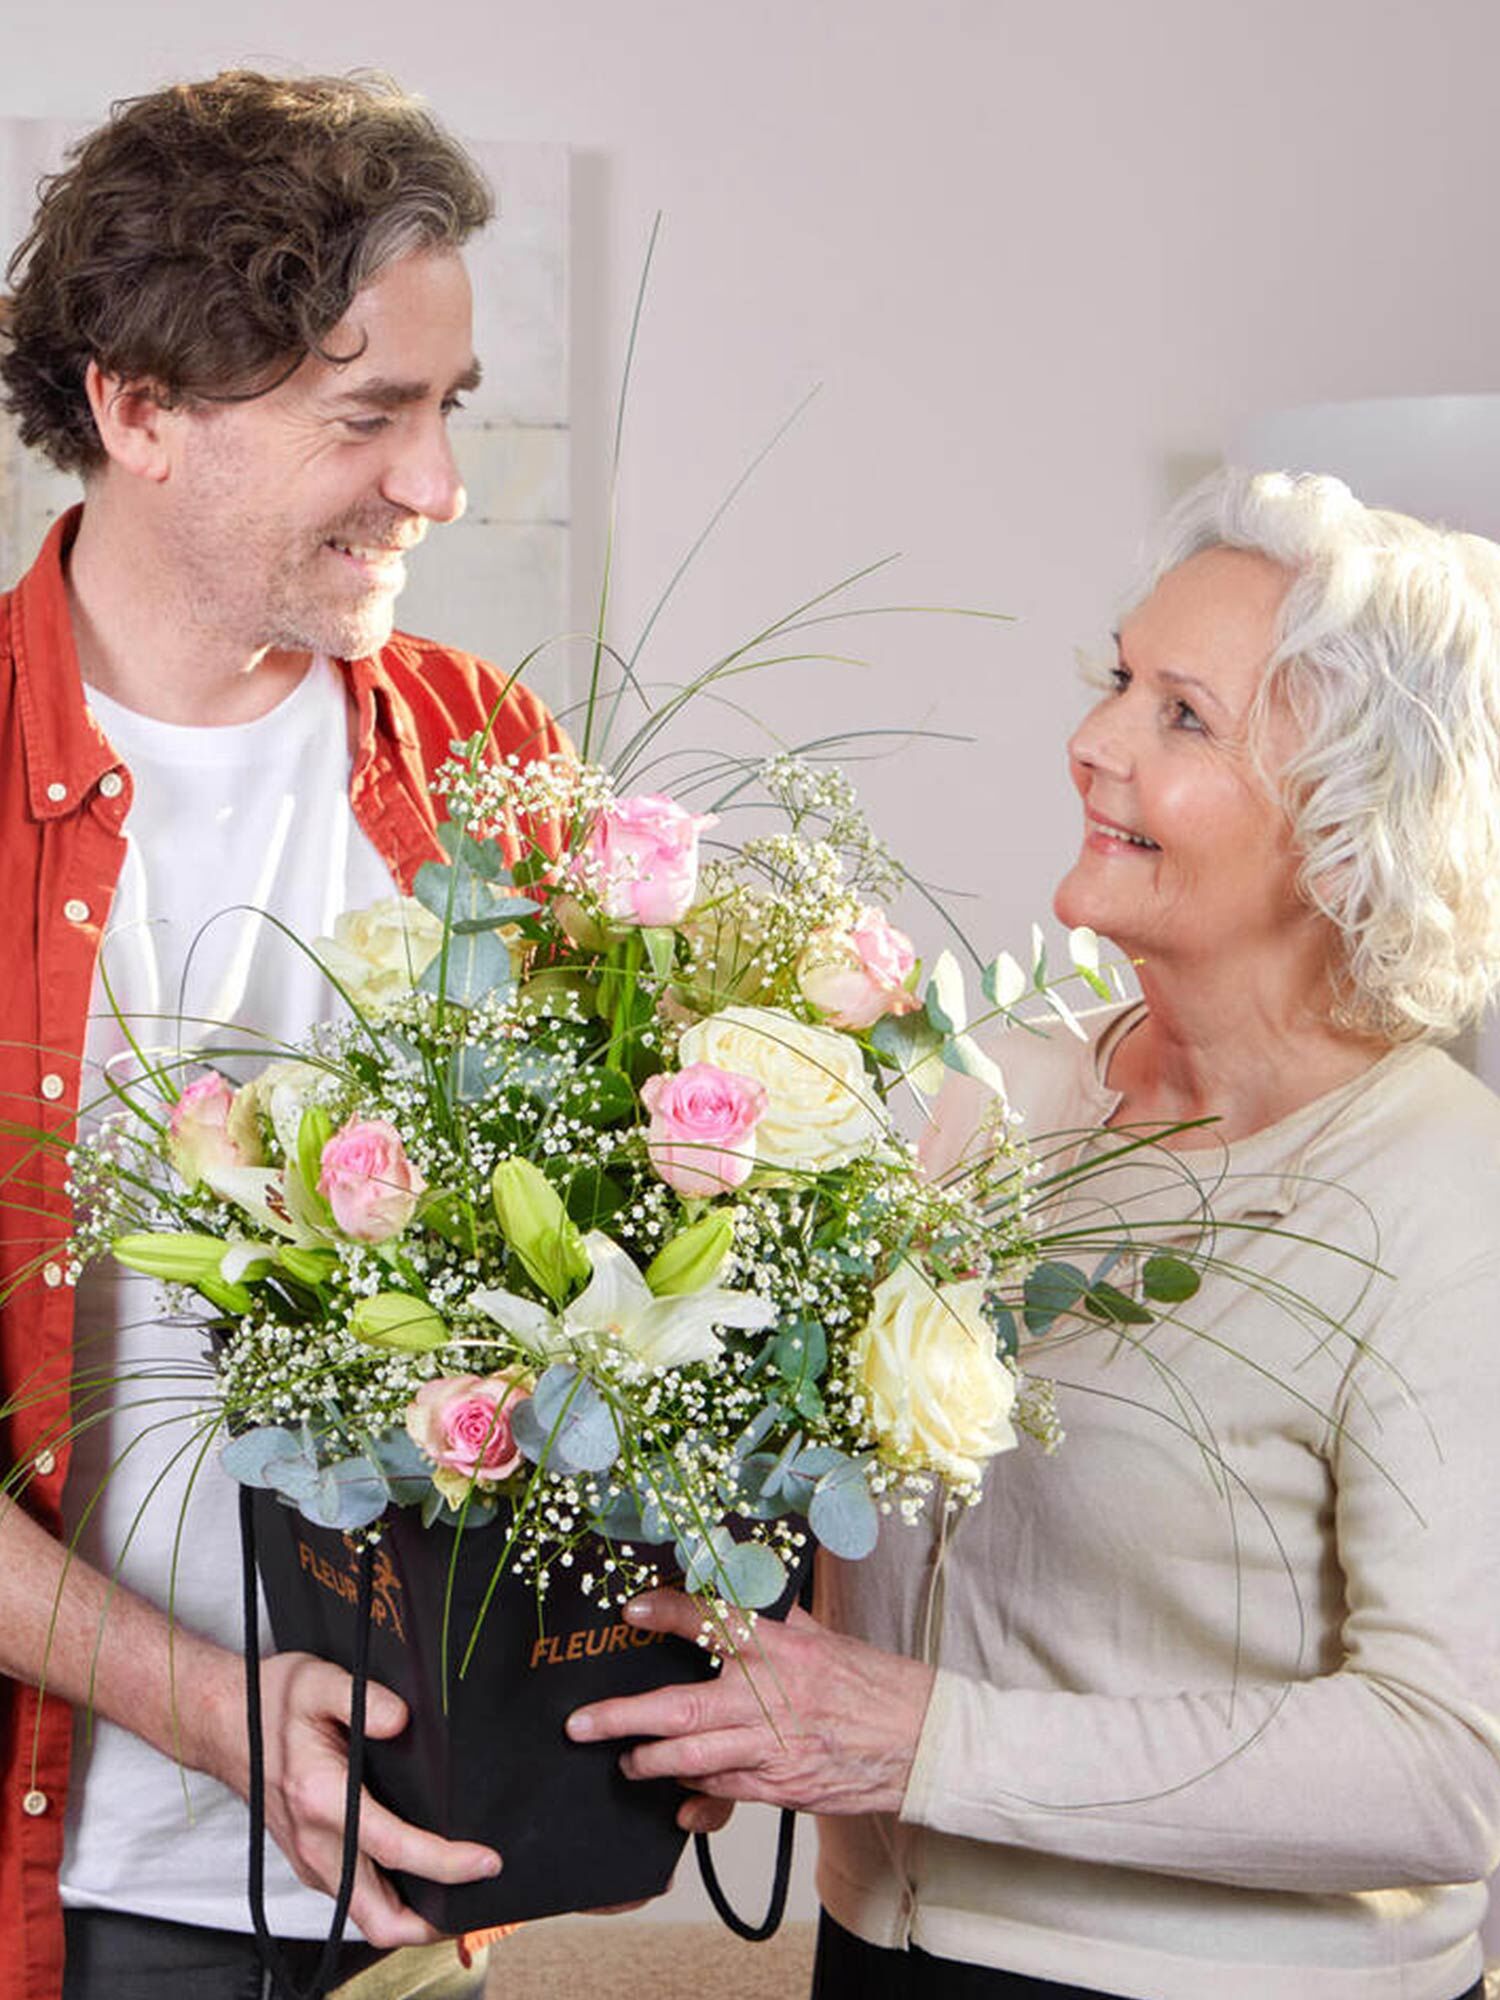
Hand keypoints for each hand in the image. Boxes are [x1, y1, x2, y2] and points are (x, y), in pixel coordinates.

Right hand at [200, 1649, 501, 1946]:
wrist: (221, 1723)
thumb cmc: (271, 1703)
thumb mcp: (318, 1681)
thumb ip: (364, 1698)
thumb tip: (401, 1719)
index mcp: (321, 1798)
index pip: (394, 1847)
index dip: (445, 1862)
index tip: (486, 1861)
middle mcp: (314, 1842)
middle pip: (378, 1918)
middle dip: (431, 1925)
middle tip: (478, 1901)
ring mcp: (309, 1858)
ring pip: (366, 1915)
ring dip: (412, 1915)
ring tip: (459, 1892)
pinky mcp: (309, 1860)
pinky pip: (353, 1898)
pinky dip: (389, 1899)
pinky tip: (418, 1875)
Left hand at [565, 1589, 934, 1817]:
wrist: (921, 1740)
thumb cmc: (869, 1682)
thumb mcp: (819, 1635)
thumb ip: (771, 1615)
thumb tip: (731, 1579)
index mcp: (781, 1647)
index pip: (715, 1621)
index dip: (669, 1613)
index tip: (633, 1609)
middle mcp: (771, 1698)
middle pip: (684, 1707)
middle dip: (625, 1717)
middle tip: (582, 1723)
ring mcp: (774, 1747)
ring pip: (695, 1759)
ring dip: (650, 1762)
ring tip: (625, 1762)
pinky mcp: (782, 1787)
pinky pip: (725, 1793)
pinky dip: (697, 1796)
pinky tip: (677, 1797)